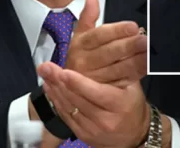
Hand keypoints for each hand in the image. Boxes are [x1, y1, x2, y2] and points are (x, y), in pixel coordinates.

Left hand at [38, 63, 154, 147]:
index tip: (65, 71)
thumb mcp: (133, 86)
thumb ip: (121, 68)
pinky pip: (66, 116)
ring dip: (55, 90)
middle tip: (46, 67)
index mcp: (120, 104)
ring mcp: (93, 129)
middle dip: (60, 82)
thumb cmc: (132, 104)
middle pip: (78, 100)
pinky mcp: (83, 134)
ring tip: (45, 74)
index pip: (97, 93)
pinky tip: (50, 88)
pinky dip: (56, 101)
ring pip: (70, 108)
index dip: (79, 83)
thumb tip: (109, 44)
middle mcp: (106, 119)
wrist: (134, 134)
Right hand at [66, 0, 147, 85]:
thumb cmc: (82, 56)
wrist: (73, 87)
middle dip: (129, 46)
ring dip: (136, 60)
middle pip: (109, 52)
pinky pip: (122, 81)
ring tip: (150, 52)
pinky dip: (136, 73)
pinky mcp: (103, 90)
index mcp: (80, 45)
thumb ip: (88, 17)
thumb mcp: (80, 36)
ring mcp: (94, 78)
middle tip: (145, 40)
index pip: (99, 36)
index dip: (117, 31)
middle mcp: (84, 62)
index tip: (133, 26)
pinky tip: (147, 66)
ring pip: (118, 68)